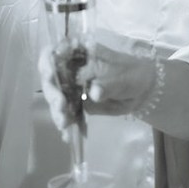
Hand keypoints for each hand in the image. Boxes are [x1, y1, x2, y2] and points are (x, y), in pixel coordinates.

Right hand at [36, 37, 158, 133]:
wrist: (141, 91)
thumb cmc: (129, 74)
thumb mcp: (119, 76)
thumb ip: (105, 84)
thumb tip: (94, 93)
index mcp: (77, 54)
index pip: (53, 53)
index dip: (47, 63)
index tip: (50, 75)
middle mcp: (69, 69)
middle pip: (51, 79)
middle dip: (53, 94)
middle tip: (61, 106)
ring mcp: (71, 88)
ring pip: (56, 99)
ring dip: (57, 112)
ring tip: (64, 123)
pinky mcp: (76, 104)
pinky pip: (66, 113)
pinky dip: (66, 123)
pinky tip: (66, 134)